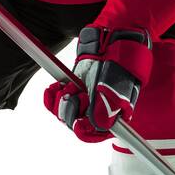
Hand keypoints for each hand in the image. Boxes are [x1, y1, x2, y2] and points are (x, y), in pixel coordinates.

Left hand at [44, 25, 152, 141]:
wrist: (115, 41)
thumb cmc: (122, 61)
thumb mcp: (118, 83)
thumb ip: (109, 104)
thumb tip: (97, 123)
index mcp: (112, 115)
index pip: (96, 133)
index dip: (85, 131)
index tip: (79, 124)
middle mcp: (97, 111)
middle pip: (76, 124)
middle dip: (71, 110)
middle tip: (74, 93)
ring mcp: (84, 100)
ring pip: (64, 113)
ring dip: (61, 102)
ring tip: (69, 86)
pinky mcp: (73, 90)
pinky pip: (56, 102)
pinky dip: (52, 96)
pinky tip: (54, 88)